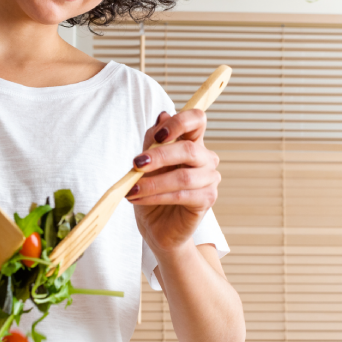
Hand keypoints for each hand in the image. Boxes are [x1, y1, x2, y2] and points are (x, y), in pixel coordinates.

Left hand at [126, 109, 220, 257]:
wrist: (157, 225)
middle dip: (159, 156)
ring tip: (132, 189)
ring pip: (183, 176)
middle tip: (135, 164)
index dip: (179, 122)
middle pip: (189, 149)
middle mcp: (206, 159)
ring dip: (153, 182)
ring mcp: (210, 179)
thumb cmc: (153, 190)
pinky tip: (138, 199)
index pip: (197, 120)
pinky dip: (156, 196)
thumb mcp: (146, 163)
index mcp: (192, 143)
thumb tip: (162, 115)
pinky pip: (181, 195)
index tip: (157, 136)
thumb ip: (153, 141)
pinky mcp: (207, 200)